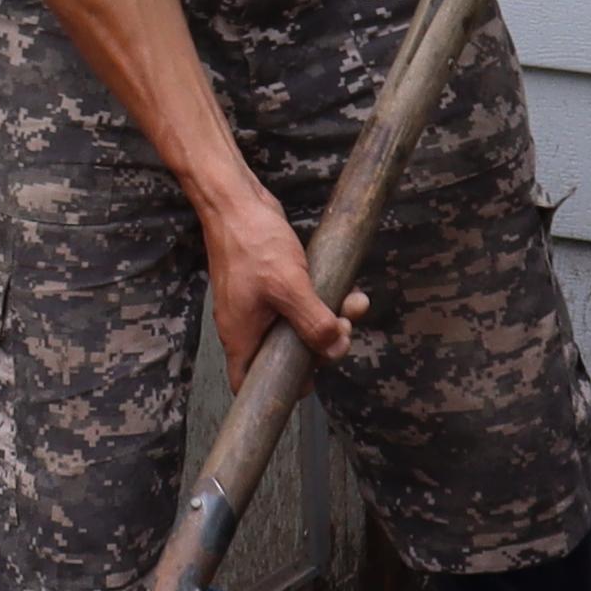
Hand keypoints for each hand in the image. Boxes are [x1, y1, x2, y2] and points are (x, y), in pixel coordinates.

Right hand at [197, 178, 359, 377]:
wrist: (236, 201)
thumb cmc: (252, 243)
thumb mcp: (288, 286)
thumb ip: (313, 322)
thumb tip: (336, 350)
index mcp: (241, 336)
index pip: (249, 382)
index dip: (278, 389)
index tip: (310, 376)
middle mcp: (248, 325)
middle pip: (284, 355)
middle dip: (320, 346)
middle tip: (344, 330)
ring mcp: (259, 305)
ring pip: (298, 327)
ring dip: (330, 320)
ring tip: (354, 304)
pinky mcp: (271, 285)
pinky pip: (300, 304)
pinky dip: (323, 301)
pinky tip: (346, 289)